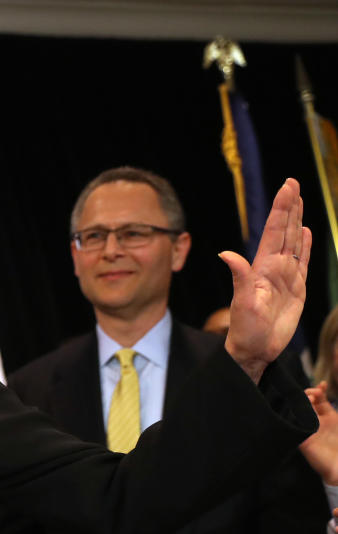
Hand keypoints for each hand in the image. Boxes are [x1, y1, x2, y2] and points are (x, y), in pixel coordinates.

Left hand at [220, 178, 310, 382]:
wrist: (254, 350)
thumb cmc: (244, 330)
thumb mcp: (242, 303)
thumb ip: (239, 277)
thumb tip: (225, 254)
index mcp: (262, 268)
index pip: (274, 231)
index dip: (281, 208)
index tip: (287, 186)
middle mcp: (274, 268)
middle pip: (285, 231)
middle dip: (289, 207)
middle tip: (292, 183)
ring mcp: (286, 277)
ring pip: (294, 243)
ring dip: (298, 222)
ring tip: (299, 201)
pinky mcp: (296, 289)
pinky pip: (303, 262)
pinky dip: (306, 246)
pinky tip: (307, 233)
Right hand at [300, 383, 337, 484]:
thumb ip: (332, 410)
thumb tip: (326, 389)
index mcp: (327, 416)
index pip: (319, 399)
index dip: (319, 391)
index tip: (322, 385)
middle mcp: (316, 421)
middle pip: (308, 403)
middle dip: (309, 395)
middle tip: (314, 395)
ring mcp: (308, 429)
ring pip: (300, 412)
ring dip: (303, 404)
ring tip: (310, 400)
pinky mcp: (302, 440)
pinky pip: (297, 426)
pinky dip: (297, 418)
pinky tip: (304, 412)